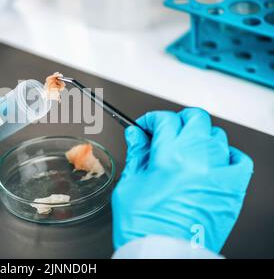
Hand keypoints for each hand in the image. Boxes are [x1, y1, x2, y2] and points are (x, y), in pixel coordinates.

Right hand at [112, 108, 253, 252]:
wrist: (163, 253)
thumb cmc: (145, 226)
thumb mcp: (131, 185)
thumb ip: (137, 154)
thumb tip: (136, 135)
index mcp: (170, 157)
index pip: (165, 119)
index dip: (151, 119)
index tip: (146, 127)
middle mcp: (198, 160)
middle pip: (196, 118)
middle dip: (178, 120)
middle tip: (166, 132)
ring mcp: (219, 173)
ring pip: (216, 135)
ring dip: (199, 137)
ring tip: (186, 150)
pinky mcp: (232, 189)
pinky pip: (239, 160)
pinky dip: (227, 155)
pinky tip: (214, 161)